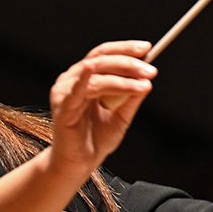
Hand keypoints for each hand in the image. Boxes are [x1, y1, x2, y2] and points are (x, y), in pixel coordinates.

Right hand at [48, 41, 154, 176]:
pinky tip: (92, 71)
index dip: (125, 48)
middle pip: (100, 60)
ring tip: (143, 84)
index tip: (147, 48)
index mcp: (85, 78)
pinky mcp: (62, 108)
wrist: (80, 163)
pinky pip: (74, 91)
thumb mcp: (122, 115)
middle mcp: (72, 80)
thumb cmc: (96, 139)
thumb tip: (147, 80)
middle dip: (128, 63)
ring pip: (95, 76)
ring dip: (122, 78)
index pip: (105, 55)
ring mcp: (65, 92)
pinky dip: (84, 80)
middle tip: (149, 69)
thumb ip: (131, 98)